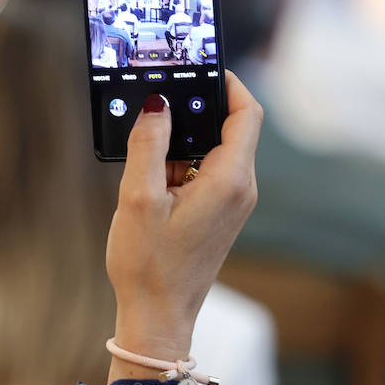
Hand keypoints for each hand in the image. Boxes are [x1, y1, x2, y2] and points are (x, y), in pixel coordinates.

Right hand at [105, 73, 263, 358]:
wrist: (157, 317)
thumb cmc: (148, 264)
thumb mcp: (138, 197)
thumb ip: (149, 143)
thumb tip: (158, 103)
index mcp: (230, 180)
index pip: (246, 113)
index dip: (227, 84)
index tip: (198, 67)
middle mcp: (240, 189)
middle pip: (230, 127)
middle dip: (195, 109)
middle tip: (159, 96)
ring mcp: (231, 203)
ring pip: (214, 149)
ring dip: (182, 139)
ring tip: (145, 140)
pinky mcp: (218, 214)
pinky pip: (205, 171)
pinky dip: (180, 162)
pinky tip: (148, 174)